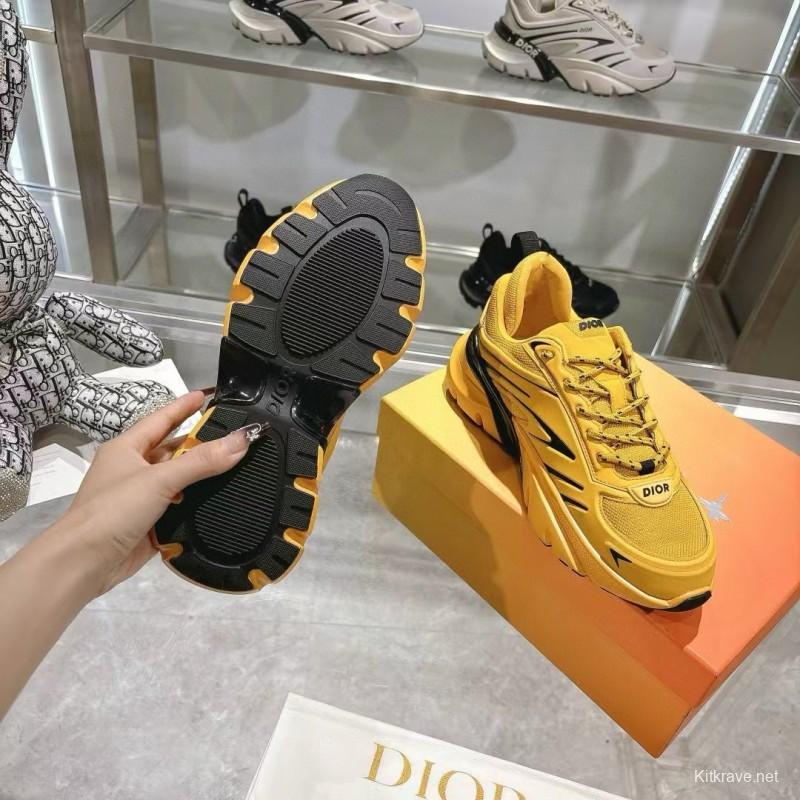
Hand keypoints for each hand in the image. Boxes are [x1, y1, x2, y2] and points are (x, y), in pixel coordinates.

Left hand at [67, 391, 250, 595]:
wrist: (83, 562)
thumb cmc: (113, 510)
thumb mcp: (160, 479)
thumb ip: (202, 460)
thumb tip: (242, 440)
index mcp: (127, 448)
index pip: (161, 419)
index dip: (183, 406)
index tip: (207, 395)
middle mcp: (133, 469)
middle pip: (173, 450)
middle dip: (201, 444)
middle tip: (235, 435)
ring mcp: (140, 498)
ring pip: (178, 480)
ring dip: (201, 476)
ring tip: (237, 465)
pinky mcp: (149, 523)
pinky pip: (179, 506)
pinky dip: (196, 503)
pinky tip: (219, 500)